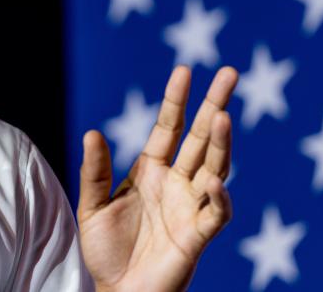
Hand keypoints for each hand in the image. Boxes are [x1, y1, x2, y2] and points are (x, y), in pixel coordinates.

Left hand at [77, 65, 237, 291]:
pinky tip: (214, 182)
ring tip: (223, 116)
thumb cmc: (107, 251)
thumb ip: (95, 172)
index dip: (177, 100)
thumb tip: (92, 132)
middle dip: (215, 105)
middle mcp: (176, 183)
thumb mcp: (93, 207)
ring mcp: (190, 206)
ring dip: (220, 143)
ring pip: (215, 168)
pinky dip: (218, 198)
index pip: (169, 127)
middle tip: (231, 73)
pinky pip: (216, 213)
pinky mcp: (198, 235)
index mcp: (151, 171)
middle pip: (200, 137)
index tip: (185, 70)